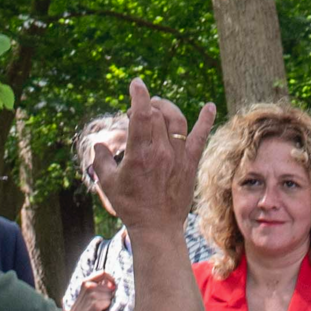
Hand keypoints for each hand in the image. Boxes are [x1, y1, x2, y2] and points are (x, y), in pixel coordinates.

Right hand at [68, 271, 115, 310]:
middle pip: (109, 286)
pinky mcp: (96, 305)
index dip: (111, 278)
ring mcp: (92, 296)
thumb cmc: (82, 306)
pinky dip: (105, 306)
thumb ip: (97, 285)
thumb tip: (112, 284)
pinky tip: (97, 309)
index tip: (113, 284)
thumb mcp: (86, 292)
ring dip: (107, 300)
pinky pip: (108, 302)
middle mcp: (89, 287)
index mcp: (85, 281)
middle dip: (109, 293)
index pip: (103, 273)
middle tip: (99, 300)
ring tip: (97, 304)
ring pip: (110, 295)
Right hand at [92, 78, 215, 234]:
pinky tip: (210, 106)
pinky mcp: (191, 162)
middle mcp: (162, 151)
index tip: (136, 83)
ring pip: (177, 120)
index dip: (139, 96)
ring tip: (159, 104)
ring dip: (168, 107)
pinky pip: (200, 136)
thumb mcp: (108, 182)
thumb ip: (102, 159)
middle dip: (149, 104)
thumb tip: (100, 145)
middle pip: (158, 115)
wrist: (157, 226)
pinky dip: (206, 120)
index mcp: (140, 153)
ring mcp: (179, 156)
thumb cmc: (130, 205)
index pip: (141, 115)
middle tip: (142, 106)